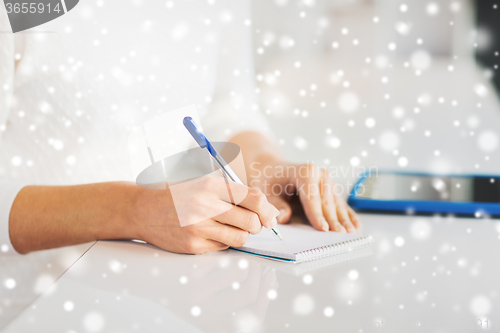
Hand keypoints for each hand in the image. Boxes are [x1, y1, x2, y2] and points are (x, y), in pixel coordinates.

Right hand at [131, 176, 278, 253]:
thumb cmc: (178, 194)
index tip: (270, 216)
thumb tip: (267, 208)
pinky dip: (223, 241)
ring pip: (240, 237)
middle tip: (253, 223)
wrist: (143, 210)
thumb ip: (234, 191)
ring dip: (241, 234)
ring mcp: (198, 227)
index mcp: (210, 185)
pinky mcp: (193, 245)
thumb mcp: (203, 181)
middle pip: (251, 221)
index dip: (267, 209)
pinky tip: (211, 232)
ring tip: (230, 227)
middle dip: (257, 224)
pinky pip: (223, 247)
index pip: (253, 198)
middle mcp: (204, 205)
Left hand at [250, 158, 360, 233]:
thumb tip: (284, 217)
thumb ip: (275, 205)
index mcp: (304, 171)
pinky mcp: (331, 189)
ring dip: (344, 220)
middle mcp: (320, 174)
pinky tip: (356, 226)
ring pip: (337, 204)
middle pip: (327, 202)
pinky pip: (341, 204)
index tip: (322, 229)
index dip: (317, 214)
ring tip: (350, 234)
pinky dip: (348, 215)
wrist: (273, 169)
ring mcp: (328, 180)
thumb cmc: (269, 180)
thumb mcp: (266, 191)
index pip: (312, 197)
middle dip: (333, 220)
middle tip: (339, 236)